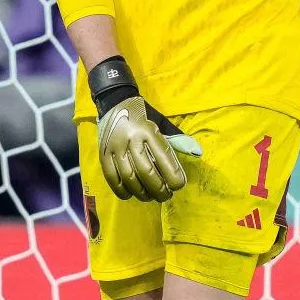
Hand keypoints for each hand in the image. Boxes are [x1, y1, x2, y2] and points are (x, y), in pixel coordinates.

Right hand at [89, 55, 200, 201]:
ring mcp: (115, 147)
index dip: (173, 175)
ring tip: (150, 197)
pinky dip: (121, 190)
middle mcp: (131, 139)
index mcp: (148, 131)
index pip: (163, 157)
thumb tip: (197, 152)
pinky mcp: (103, 153)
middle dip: (159, 188)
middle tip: (166, 196)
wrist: (114, 102)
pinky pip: (111, 177)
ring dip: (142, 192)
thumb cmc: (142, 115)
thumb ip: (177, 139)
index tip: (179, 185)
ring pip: (129, 177)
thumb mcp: (161, 123)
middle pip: (146, 171)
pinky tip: (130, 195)